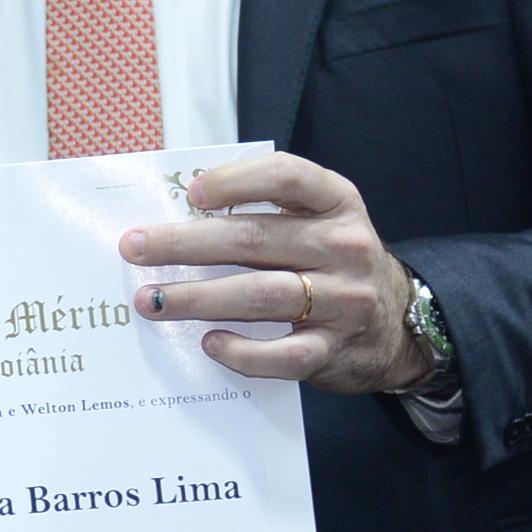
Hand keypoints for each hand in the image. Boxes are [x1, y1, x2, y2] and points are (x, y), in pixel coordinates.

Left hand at [120, 153, 428, 395]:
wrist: (398, 326)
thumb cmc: (331, 263)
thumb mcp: (315, 222)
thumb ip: (264, 212)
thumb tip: (175, 217)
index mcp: (336, 201)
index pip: (285, 177)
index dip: (235, 181)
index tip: (191, 193)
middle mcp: (344, 245)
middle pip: (253, 239)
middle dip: (184, 244)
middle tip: (134, 248)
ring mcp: (345, 300)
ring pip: (261, 295)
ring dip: (197, 298)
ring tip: (150, 300)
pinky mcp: (335, 349)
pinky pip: (283, 354)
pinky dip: (242, 351)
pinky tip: (209, 343)